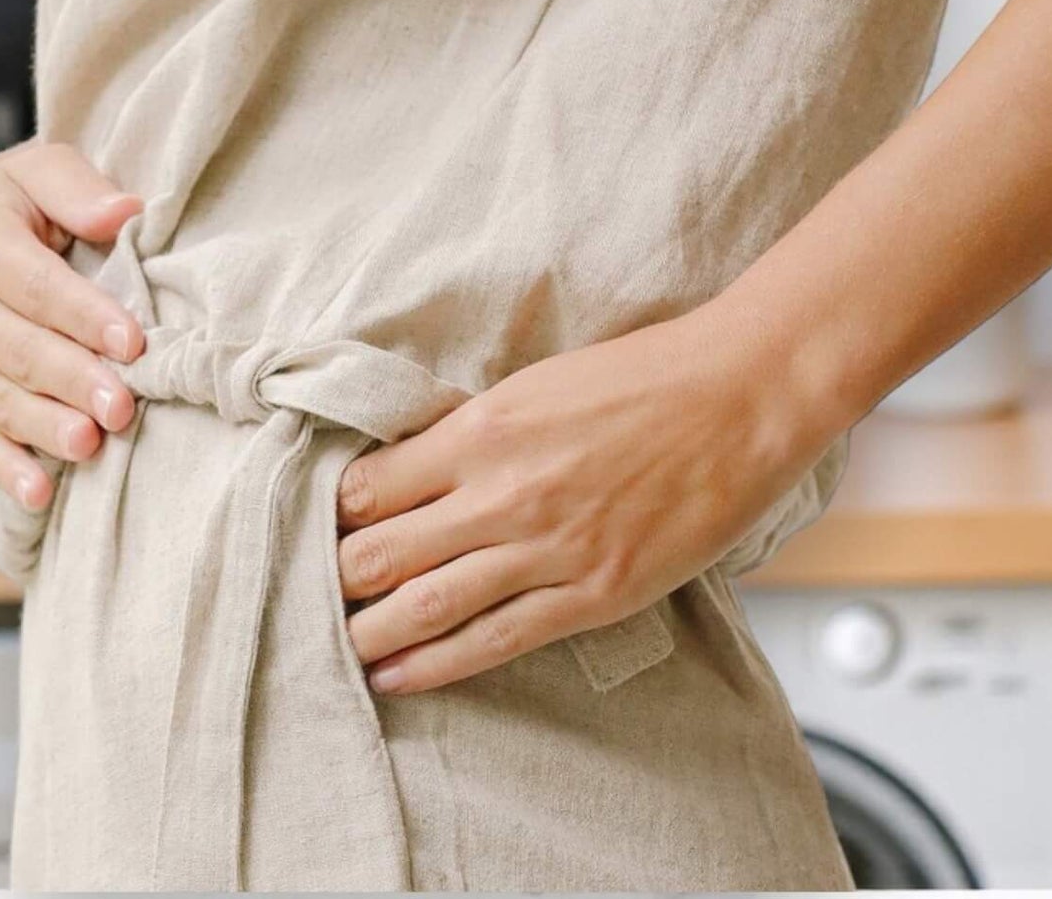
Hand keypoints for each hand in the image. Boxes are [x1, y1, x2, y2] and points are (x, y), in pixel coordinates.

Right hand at [0, 139, 149, 508]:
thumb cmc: (8, 202)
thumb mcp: (38, 169)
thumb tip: (125, 212)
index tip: (133, 341)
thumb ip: (78, 186)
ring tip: (91, 445)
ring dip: (45, 427)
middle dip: (74, 381)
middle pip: (19, 350)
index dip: (86, 317)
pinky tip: (40, 493)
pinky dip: (4, 467)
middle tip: (123, 407)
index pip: (37, 287)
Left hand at [334, 305, 823, 693]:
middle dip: (338, 580)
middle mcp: (503, 492)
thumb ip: (473, 429)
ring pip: (426, 605)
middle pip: (382, 552)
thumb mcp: (537, 383)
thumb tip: (416, 465)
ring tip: (336, 650)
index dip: (335, 514)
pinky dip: (436, 663)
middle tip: (314, 596)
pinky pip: (495, 640)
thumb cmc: (644, 377)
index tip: (324, 529)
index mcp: (483, 428)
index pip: (372, 485)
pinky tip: (399, 676)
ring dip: (369, 633)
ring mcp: (547, 549)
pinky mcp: (592, 593)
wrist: (738, 397)